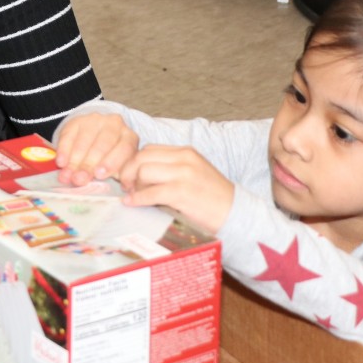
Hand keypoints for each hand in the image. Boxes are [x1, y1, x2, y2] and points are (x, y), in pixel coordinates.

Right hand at [55, 111, 138, 185]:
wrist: (94, 134)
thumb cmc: (109, 156)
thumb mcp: (116, 164)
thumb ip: (115, 174)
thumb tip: (121, 189)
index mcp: (129, 137)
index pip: (124, 149)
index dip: (111, 163)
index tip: (99, 175)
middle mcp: (115, 125)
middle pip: (102, 145)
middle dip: (89, 165)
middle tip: (79, 179)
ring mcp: (96, 120)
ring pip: (85, 141)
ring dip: (74, 161)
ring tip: (67, 175)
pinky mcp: (77, 120)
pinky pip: (69, 135)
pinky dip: (64, 150)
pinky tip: (61, 162)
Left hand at [119, 145, 234, 233]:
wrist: (236, 214)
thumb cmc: (213, 198)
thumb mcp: (194, 173)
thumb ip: (171, 169)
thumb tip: (140, 174)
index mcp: (186, 152)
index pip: (149, 149)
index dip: (134, 161)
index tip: (129, 175)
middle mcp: (184, 159)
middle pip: (142, 157)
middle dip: (128, 171)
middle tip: (126, 185)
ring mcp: (183, 175)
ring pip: (143, 172)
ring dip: (134, 185)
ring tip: (133, 195)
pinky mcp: (181, 193)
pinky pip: (150, 193)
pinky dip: (138, 199)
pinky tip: (133, 203)